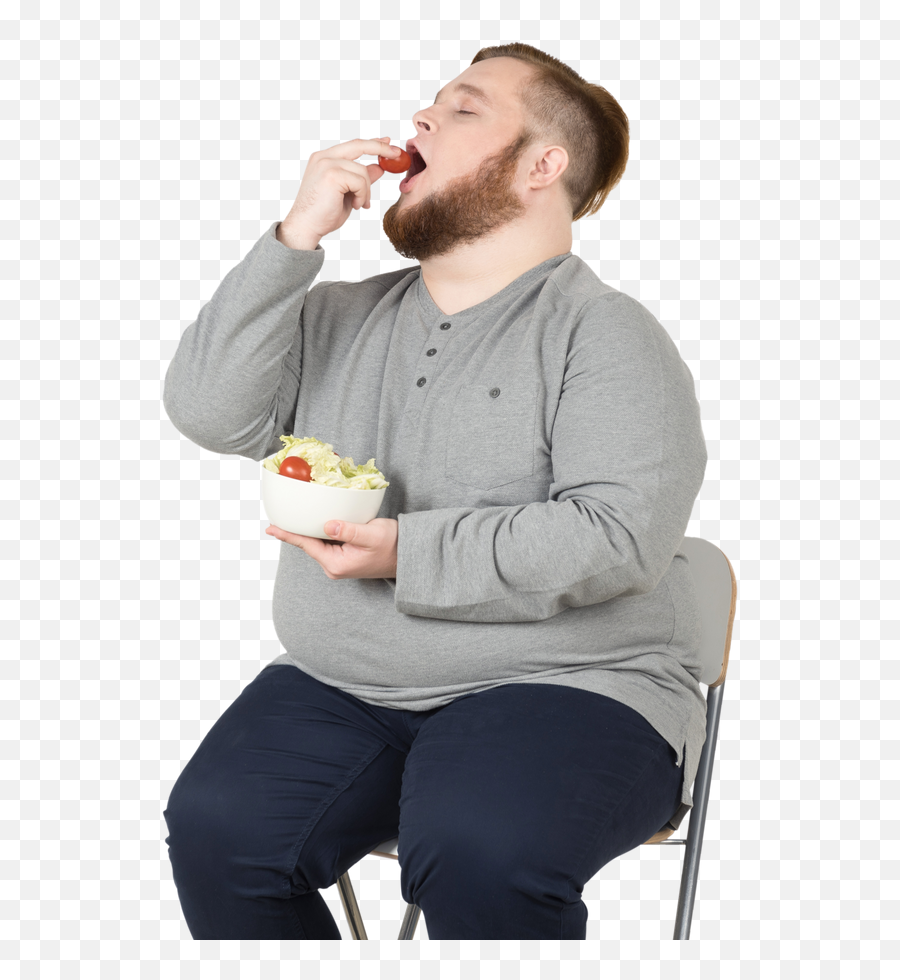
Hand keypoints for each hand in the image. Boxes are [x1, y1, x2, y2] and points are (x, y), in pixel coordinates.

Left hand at [265, 518, 397, 579]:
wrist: (408, 555)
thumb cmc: (393, 546)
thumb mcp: (372, 534)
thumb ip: (349, 530)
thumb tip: (327, 525)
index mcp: (337, 564)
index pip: (307, 545)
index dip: (288, 534)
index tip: (271, 528)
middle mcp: (334, 566)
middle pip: (309, 544)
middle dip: (296, 530)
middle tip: (278, 517)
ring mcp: (338, 563)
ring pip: (318, 542)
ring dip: (308, 529)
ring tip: (295, 516)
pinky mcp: (344, 557)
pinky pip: (327, 542)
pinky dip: (320, 530)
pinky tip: (317, 521)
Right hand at [279, 137, 403, 247]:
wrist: (306, 227)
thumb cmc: (323, 214)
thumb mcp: (348, 193)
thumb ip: (361, 179)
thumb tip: (379, 167)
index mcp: (324, 159)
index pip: (353, 145)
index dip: (372, 143)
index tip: (388, 142)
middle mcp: (324, 157)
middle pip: (359, 145)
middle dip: (381, 149)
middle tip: (397, 154)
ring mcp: (327, 164)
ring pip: (363, 171)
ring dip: (366, 191)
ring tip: (360, 204)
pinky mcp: (332, 174)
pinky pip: (361, 181)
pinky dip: (362, 196)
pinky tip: (355, 206)